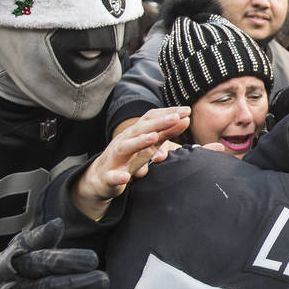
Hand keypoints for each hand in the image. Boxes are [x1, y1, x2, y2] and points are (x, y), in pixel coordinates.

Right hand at [75, 106, 189, 218]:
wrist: (101, 178)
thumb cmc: (129, 158)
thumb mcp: (149, 145)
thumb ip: (166, 134)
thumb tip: (185, 119)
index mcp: (135, 133)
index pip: (151, 118)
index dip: (168, 113)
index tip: (186, 110)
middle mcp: (125, 141)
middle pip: (141, 129)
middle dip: (159, 122)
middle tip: (176, 117)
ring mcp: (115, 158)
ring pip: (126, 147)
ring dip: (139, 142)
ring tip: (154, 138)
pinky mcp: (108, 177)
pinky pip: (112, 177)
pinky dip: (118, 176)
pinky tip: (126, 178)